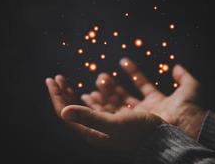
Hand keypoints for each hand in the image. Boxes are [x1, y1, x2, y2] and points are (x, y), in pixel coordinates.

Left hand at [45, 75, 162, 150]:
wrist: (163, 136)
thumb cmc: (138, 131)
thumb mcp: (112, 123)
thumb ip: (88, 117)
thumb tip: (63, 111)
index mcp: (91, 131)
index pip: (66, 113)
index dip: (57, 96)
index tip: (51, 80)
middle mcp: (97, 128)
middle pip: (75, 108)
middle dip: (65, 92)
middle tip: (58, 78)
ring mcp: (109, 121)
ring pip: (89, 105)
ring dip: (79, 93)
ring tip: (73, 82)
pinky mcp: (120, 116)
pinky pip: (105, 103)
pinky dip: (99, 94)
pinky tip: (96, 88)